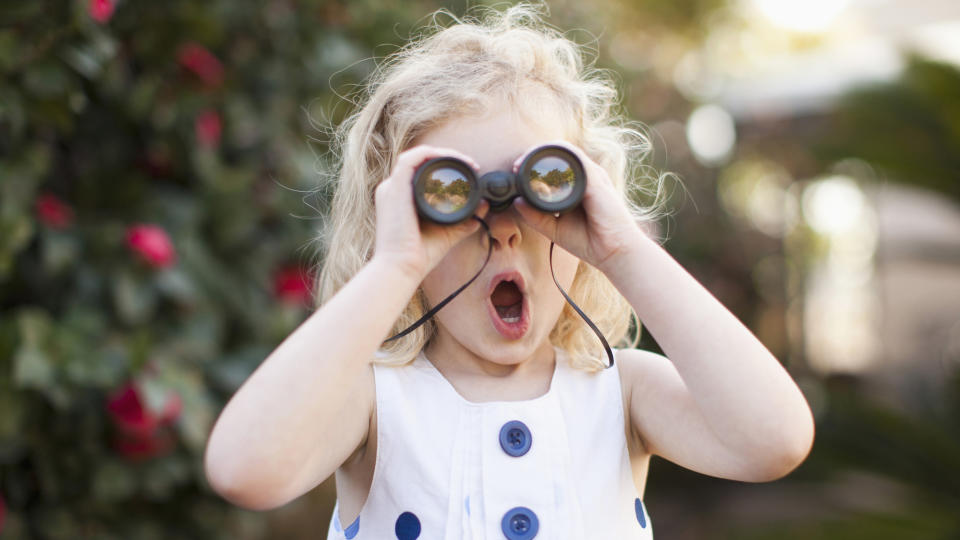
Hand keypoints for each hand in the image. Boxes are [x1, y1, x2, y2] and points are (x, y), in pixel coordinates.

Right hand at [372, 145, 489, 280]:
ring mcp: (391, 188)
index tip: (469, 172)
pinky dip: (431, 154)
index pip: (420, 172)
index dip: (444, 166)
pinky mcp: (394, 188)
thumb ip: (464, 221)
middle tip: (471, 165)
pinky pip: (411, 159)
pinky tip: (450, 159)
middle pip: (419, 162)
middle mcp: (393, 190)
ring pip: (416, 156)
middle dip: (446, 158)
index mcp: (400, 199)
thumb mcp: (447, 233)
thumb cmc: (418, 256)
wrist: (401, 268)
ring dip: (441, 154)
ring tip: (464, 161)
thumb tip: (482, 209)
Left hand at [510, 141, 639, 271]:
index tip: (517, 171)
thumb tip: (517, 202)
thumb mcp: (554, 228)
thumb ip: (535, 216)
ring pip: (567, 152)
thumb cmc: (589, 241)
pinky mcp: (597, 180)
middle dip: (535, 154)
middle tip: (517, 165)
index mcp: (578, 187)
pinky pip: (577, 159)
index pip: (556, 165)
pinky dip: (559, 158)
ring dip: (543, 152)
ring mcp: (593, 177)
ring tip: (524, 162)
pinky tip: (542, 164)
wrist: (613, 253)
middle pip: (560, 154)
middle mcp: (586, 178)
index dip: (534, 164)